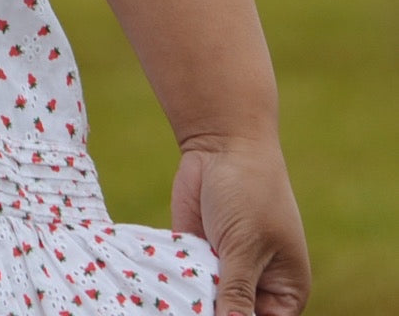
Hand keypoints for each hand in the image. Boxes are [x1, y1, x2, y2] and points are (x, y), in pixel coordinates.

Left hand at [172, 137, 310, 315]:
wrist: (221, 143)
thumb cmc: (250, 191)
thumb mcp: (245, 245)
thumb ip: (236, 292)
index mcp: (284, 293)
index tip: (218, 314)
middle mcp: (255, 287)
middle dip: (209, 313)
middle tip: (191, 305)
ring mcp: (223, 273)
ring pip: (203, 305)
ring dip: (188, 304)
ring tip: (173, 298)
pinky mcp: (196, 257)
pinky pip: (183, 284)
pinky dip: (172, 288)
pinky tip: (157, 293)